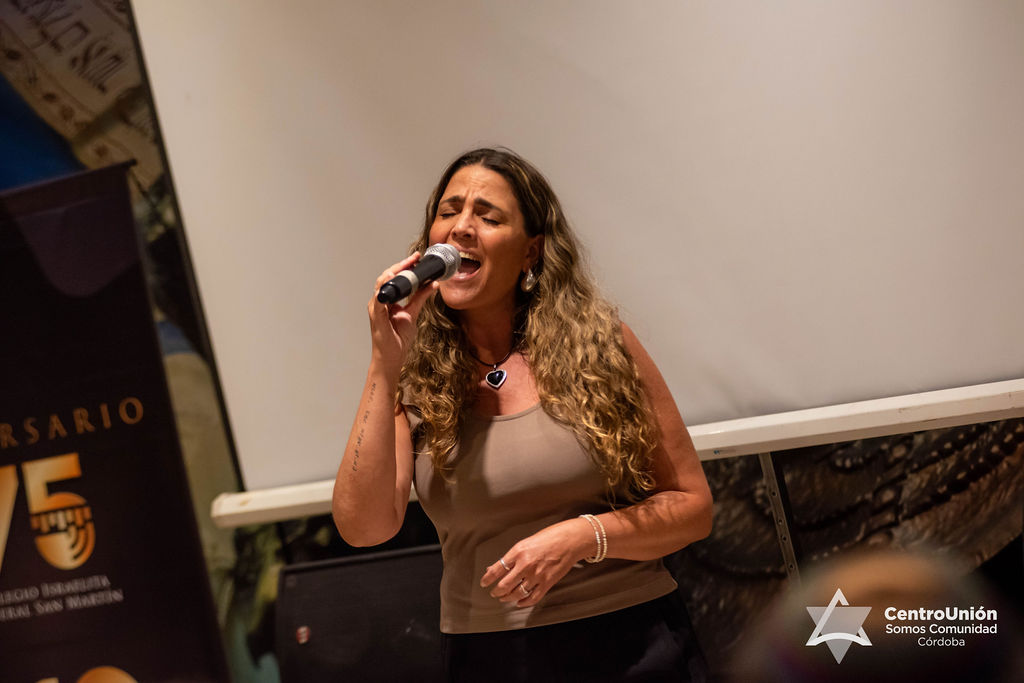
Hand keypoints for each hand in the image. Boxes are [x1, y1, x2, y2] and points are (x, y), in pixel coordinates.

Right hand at [367, 252, 438, 369]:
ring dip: (391, 275)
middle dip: (400, 266)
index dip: (404, 267)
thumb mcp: (412, 314)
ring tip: (402, 266)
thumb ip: (420, 298)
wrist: (391, 358)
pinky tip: (390, 283)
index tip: (417, 258)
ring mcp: (376, 309)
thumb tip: (432, 284)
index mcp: (387, 300)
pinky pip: (379, 302)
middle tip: (414, 258)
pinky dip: (384, 292)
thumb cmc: (398, 338)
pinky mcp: (377, 318)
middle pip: (387, 278)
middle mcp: (379, 302)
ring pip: (381, 286)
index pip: (394, 278)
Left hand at [479, 518, 591, 607]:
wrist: (570, 540)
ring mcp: (537, 575)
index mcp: (518, 551)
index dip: (488, 579)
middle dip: (496, 591)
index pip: (497, 569)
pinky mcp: (547, 583)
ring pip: (517, 594)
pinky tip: (520, 602)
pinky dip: (524, 602)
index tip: (484, 582)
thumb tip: (496, 567)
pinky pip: (532, 598)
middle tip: (494, 593)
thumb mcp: (526, 542)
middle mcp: (526, 564)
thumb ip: (511, 557)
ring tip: (504, 598)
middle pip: (504, 585)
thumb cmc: (549, 537)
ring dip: (508, 598)